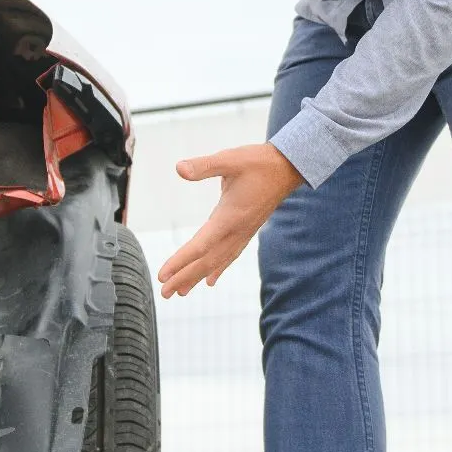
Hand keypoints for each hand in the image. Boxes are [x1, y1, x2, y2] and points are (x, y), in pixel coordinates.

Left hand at [157, 143, 304, 297]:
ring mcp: (243, 233)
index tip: (163, 275)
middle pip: (207, 260)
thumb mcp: (230, 159)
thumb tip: (179, 168)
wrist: (288, 168)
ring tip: (181, 292)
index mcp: (230, 216)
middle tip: (165, 292)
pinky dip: (218, 269)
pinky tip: (210, 280)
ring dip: (198, 276)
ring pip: (218, 261)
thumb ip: (204, 166)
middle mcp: (237, 230)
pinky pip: (230, 255)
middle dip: (185, 277)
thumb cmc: (258, 162)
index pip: (201, 245)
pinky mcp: (247, 230)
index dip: (181, 261)